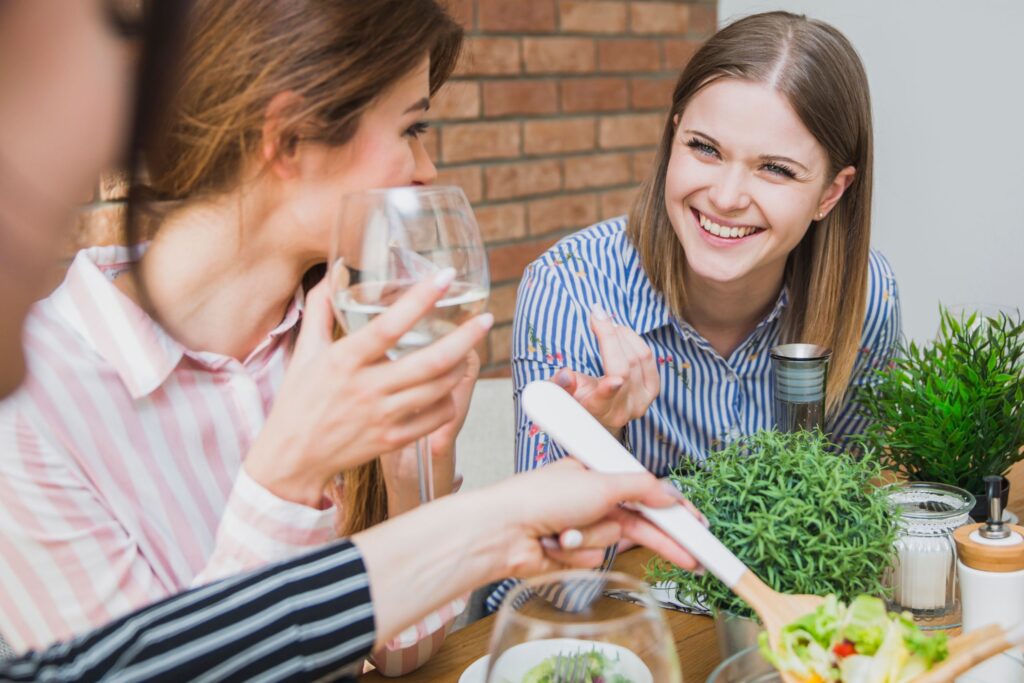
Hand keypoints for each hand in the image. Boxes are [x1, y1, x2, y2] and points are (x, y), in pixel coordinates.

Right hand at [245, 270, 493, 506]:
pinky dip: (449, 399)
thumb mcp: (305, 351)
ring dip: (460, 366)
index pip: (389, 325)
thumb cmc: (298, 400)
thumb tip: (335, 271)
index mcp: (344, 360)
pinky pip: (435, 418)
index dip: (421, 299)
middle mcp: (366, 388)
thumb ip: (321, 308)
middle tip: (486, 319)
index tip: (446, 277)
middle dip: (465, 338)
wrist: (292, 458)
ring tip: (468, 350)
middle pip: (430, 361)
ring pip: (439, 388)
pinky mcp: (392, 440)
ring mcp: (382, 416)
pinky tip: (448, 386)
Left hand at [492, 459, 702, 576]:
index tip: (698, 526)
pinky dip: (575, 553)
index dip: (673, 511)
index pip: (646, 493)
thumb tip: (671, 494)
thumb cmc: (543, 497)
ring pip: (610, 544)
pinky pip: (590, 560)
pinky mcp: (569, 555)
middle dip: (661, 541)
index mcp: (597, 475)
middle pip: (638, 524)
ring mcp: (580, 528)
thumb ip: (641, 488)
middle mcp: (590, 501)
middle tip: (693, 558)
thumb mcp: (600, 482)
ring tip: (564, 532)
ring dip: (590, 540)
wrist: (503, 530)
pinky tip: (554, 545)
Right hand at [551, 304, 658, 435]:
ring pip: (637, 359)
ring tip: (606, 323)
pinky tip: (621, 332)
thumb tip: (565, 376)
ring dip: (621, 334)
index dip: (608, 391)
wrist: (598, 412)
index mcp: (596, 411)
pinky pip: (647, 357)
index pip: (603, 401)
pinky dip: (633, 339)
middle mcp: (622, 410)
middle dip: (609, 336)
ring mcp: (641, 401)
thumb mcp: (560, 391)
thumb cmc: (575, 397)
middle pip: (622, 369)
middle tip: (597, 314)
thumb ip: (559, 385)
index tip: (614, 381)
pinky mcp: (652, 390)